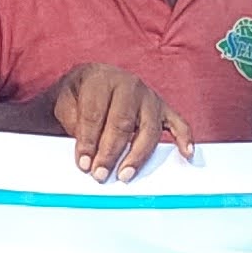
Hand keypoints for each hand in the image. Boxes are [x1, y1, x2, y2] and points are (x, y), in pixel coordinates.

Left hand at [50, 64, 195, 181]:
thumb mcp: (65, 103)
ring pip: (148, 129)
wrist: (94, 79)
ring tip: (125, 174)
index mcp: (101, 79)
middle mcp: (129, 85)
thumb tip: (85, 157)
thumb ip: (73, 125)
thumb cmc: (80, 94)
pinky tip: (186, 153)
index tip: (84, 163)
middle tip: (100, 174)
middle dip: (110, 152)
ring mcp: (149, 97)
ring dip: (137, 155)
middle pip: (122, 123)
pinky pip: (178, 123)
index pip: (95, 114)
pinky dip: (184, 138)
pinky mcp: (163, 108)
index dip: (88, 141)